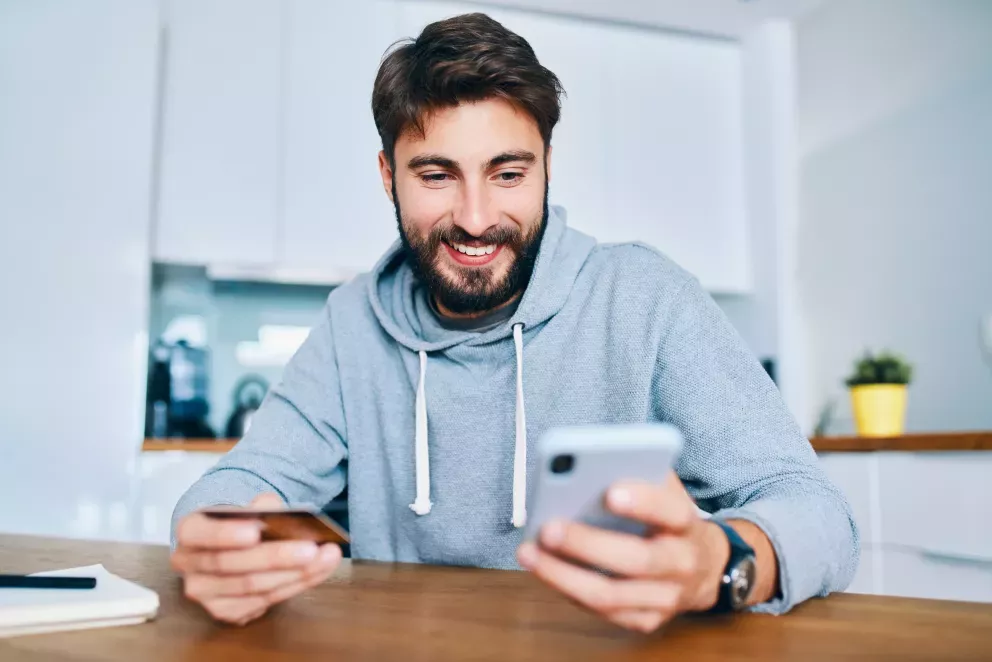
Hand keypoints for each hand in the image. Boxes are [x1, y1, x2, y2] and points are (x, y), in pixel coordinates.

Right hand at [171, 493, 341, 624]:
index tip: (255, 532)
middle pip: (232, 565)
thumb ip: (259, 506)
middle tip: (311, 548)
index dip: (226, 534)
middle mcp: (190, 565)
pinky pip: (264, 601)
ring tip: (326, 558)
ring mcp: (205, 592)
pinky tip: (317, 571)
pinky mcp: (225, 611)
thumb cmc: (238, 524)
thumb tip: (273, 508)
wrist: (228, 547)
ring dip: (294, 574)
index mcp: (190, 531)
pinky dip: (294, 585)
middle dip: (276, 557)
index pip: (200, 533)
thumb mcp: (246, 508)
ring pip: (252, 587)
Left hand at [517, 472, 731, 632]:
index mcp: (686, 523)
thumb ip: (637, 473)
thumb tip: (589, 462)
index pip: (670, 511)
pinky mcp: (646, 621)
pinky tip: (545, 570)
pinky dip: (568, 590)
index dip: (643, 502)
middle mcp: (681, 563)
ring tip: (529, 552)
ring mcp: (666, 598)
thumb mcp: (663, 488)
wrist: (704, 565)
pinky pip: (602, 612)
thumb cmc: (666, 517)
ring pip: (611, 595)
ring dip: (563, 575)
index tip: (610, 491)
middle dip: (587, 545)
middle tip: (548, 527)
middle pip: (635, 560)